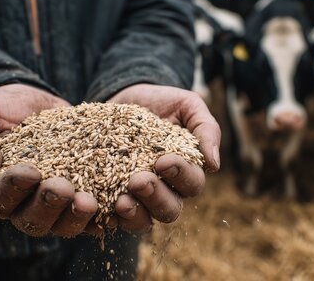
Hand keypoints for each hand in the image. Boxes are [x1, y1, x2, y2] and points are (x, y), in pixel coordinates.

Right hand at [0, 84, 99, 237]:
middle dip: (50, 206)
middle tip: (64, 188)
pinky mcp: (84, 194)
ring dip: (78, 215)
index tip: (29, 171)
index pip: (0, 199)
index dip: (14, 188)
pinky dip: (106, 212)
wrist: (34, 103)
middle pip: (34, 220)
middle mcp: (25, 205)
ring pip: (66, 223)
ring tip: (90, 200)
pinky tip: (117, 203)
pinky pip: (96, 213)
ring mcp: (57, 204)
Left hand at [107, 83, 220, 232]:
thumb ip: (206, 128)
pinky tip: (99, 206)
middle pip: (170, 209)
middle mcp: (167, 190)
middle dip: (156, 197)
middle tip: (138, 180)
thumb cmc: (163, 101)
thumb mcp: (187, 105)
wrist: (126, 95)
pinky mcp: (112, 197)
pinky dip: (108, 215)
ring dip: (134, 212)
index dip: (180, 175)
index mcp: (188, 171)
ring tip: (120, 200)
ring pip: (144, 219)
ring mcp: (139, 197)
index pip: (192, 183)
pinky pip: (113, 217)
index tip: (162, 161)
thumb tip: (214, 164)